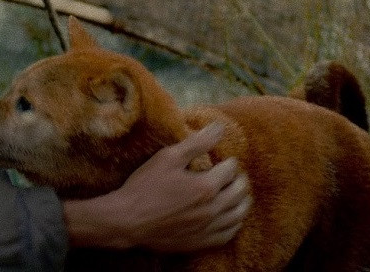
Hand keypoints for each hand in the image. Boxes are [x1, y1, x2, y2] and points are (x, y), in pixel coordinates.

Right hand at [62, 122, 251, 251]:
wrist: (127, 220)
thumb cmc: (145, 187)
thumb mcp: (168, 157)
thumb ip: (196, 143)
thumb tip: (219, 128)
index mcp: (206, 187)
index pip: (230, 171)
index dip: (229, 162)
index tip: (226, 160)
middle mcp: (212, 209)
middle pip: (239, 193)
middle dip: (240, 180)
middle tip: (235, 175)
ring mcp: (208, 228)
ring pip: (238, 215)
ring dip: (242, 202)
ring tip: (239, 195)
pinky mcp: (201, 242)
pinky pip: (228, 234)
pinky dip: (234, 224)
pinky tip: (231, 218)